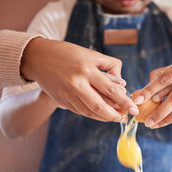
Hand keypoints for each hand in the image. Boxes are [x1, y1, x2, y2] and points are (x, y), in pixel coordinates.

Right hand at [20, 37, 138, 121]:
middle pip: (99, 107)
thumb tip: (121, 83)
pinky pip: (80, 111)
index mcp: (86, 70)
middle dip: (115, 116)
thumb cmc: (67, 53)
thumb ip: (109, 66)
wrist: (38, 57)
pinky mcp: (60, 100)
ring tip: (115, 117)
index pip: (110, 90)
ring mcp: (67, 94)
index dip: (124, 102)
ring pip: (89, 112)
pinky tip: (101, 114)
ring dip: (104, 117)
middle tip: (125, 118)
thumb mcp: (90, 54)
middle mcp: (76, 84)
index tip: (134, 109)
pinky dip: (92, 114)